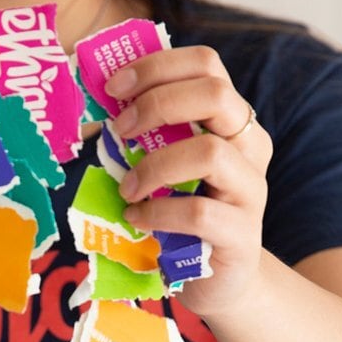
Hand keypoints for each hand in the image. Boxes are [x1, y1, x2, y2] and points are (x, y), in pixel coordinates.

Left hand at [105, 45, 272, 317]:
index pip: (206, 64)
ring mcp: (250, 189)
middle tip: (119, 131)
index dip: (157, 66)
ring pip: (209, 153)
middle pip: (215, 94)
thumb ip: (144, 138)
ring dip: (154, 166)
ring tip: (127, 188)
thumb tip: (91, 113)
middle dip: (156, 104)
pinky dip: (158, 212)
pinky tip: (137, 218)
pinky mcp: (241, 233)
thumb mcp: (164, 168)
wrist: (217, 277)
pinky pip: (198, 213)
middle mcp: (249, 145)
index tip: (113, 86)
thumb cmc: (181, 215)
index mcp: (229, 120)